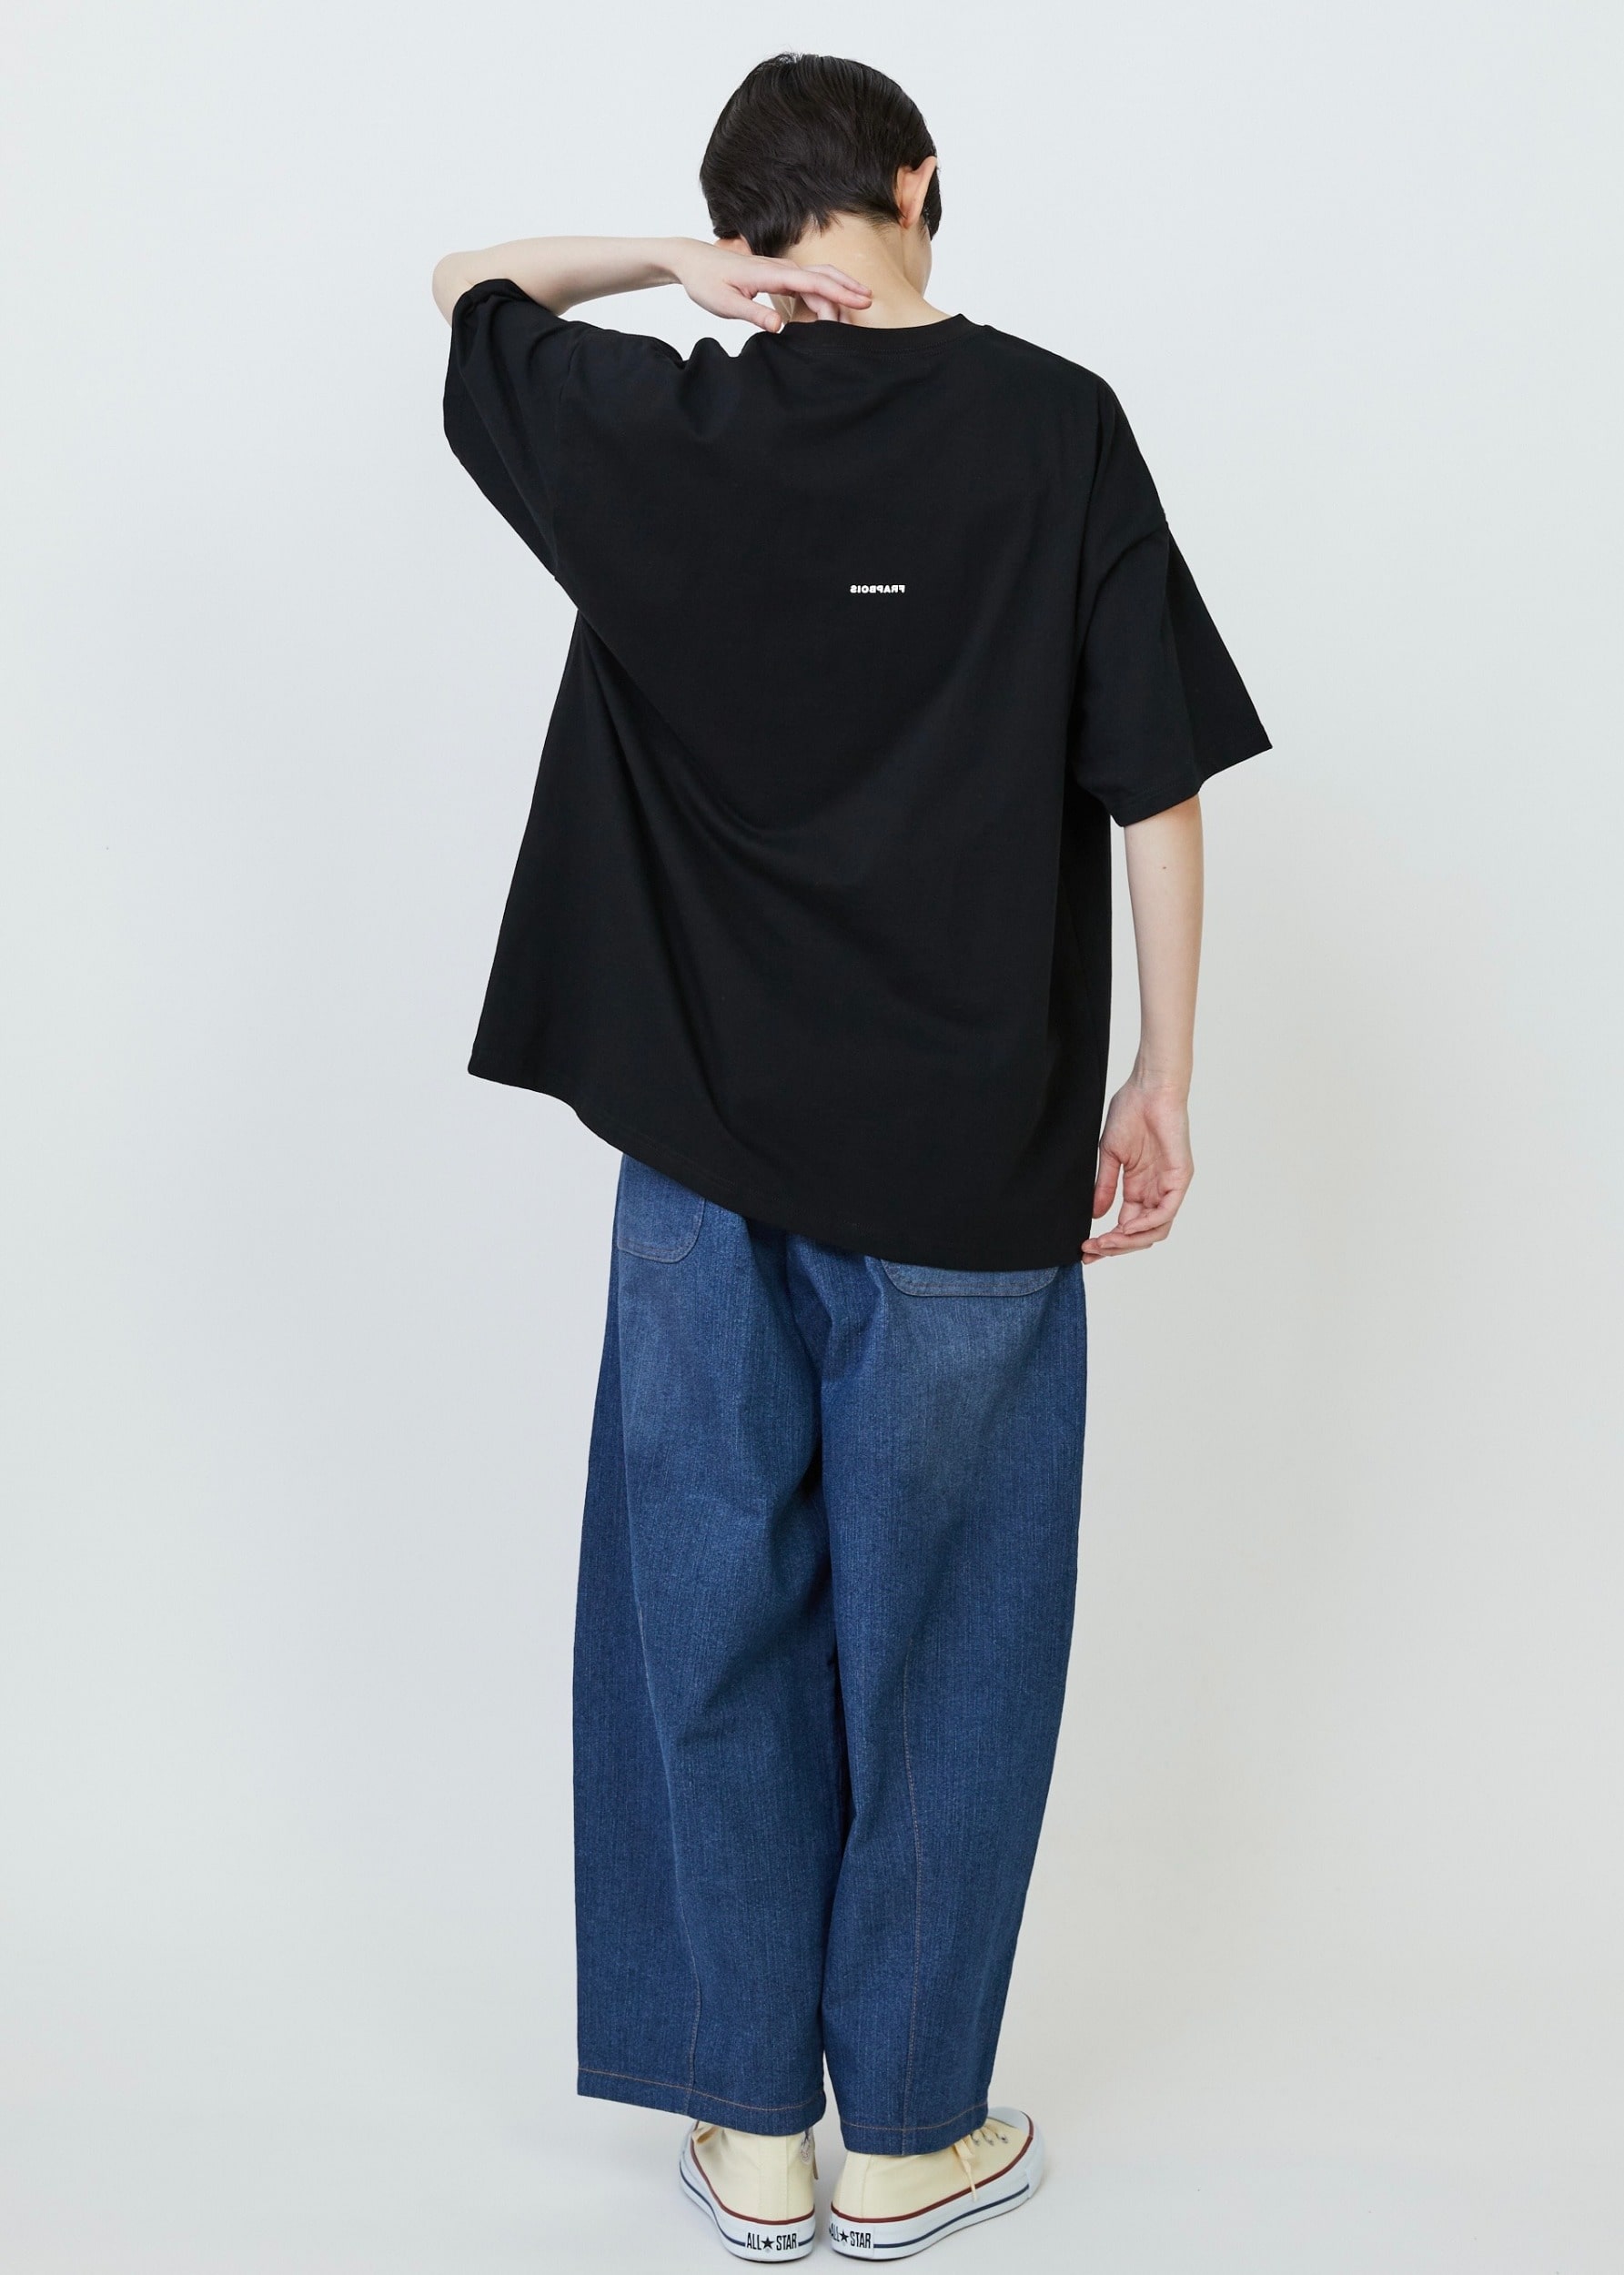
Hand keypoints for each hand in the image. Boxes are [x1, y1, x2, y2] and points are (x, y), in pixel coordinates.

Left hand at [670, 239, 870, 331]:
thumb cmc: (705, 281)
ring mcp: (779, 270)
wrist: (692, 260)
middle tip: (869, 303)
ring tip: (856, 304)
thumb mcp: (725, 303)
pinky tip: (830, 304)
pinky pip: (805, 282)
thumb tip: (778, 327)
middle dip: (847, 287)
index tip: (861, 302)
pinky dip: (823, 291)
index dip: (840, 292)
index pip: (814, 283)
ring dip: (837, 289)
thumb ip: (753, 313)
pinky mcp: (775, 275)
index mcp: (771, 274)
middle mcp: (779, 268)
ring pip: (816, 277)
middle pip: (823, 275)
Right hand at [1082, 1079, 1193, 1261]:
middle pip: (1140, 1235)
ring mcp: (1169, 1187)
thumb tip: (1095, 1216)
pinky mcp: (1179, 1178)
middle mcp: (1156, 1192)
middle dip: (1115, 1247)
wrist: (1148, 1088)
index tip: (1085, 1251)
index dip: (1107, 1242)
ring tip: (1105, 1242)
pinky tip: (1125, 1227)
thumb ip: (1106, 1187)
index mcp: (1140, 1188)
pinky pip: (1166, 1212)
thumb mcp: (1111, 1156)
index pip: (1126, 1226)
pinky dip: (1146, 1224)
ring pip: (1155, 1230)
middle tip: (1090, 1252)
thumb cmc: (1130, 1113)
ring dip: (1129, 1241)